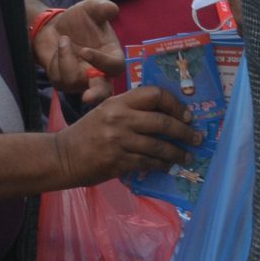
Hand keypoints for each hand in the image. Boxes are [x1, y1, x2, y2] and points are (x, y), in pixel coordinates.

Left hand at [33, 0, 123, 104]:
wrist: (55, 26)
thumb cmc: (79, 19)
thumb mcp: (90, 8)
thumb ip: (102, 7)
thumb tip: (112, 9)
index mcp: (112, 56)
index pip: (114, 67)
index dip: (101, 62)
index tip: (85, 51)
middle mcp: (99, 73)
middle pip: (103, 92)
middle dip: (95, 95)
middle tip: (87, 97)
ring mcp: (81, 80)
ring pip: (72, 81)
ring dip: (64, 58)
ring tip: (64, 40)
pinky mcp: (64, 83)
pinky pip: (58, 78)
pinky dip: (55, 60)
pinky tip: (59, 50)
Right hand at [50, 86, 198, 185]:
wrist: (62, 156)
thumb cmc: (88, 132)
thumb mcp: (106, 111)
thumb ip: (131, 109)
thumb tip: (168, 115)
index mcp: (119, 102)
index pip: (155, 95)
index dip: (175, 104)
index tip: (187, 116)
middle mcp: (119, 118)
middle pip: (162, 122)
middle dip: (185, 132)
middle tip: (197, 138)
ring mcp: (118, 141)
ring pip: (158, 146)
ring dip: (177, 153)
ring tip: (188, 156)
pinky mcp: (117, 161)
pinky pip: (147, 163)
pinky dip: (161, 165)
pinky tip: (167, 166)